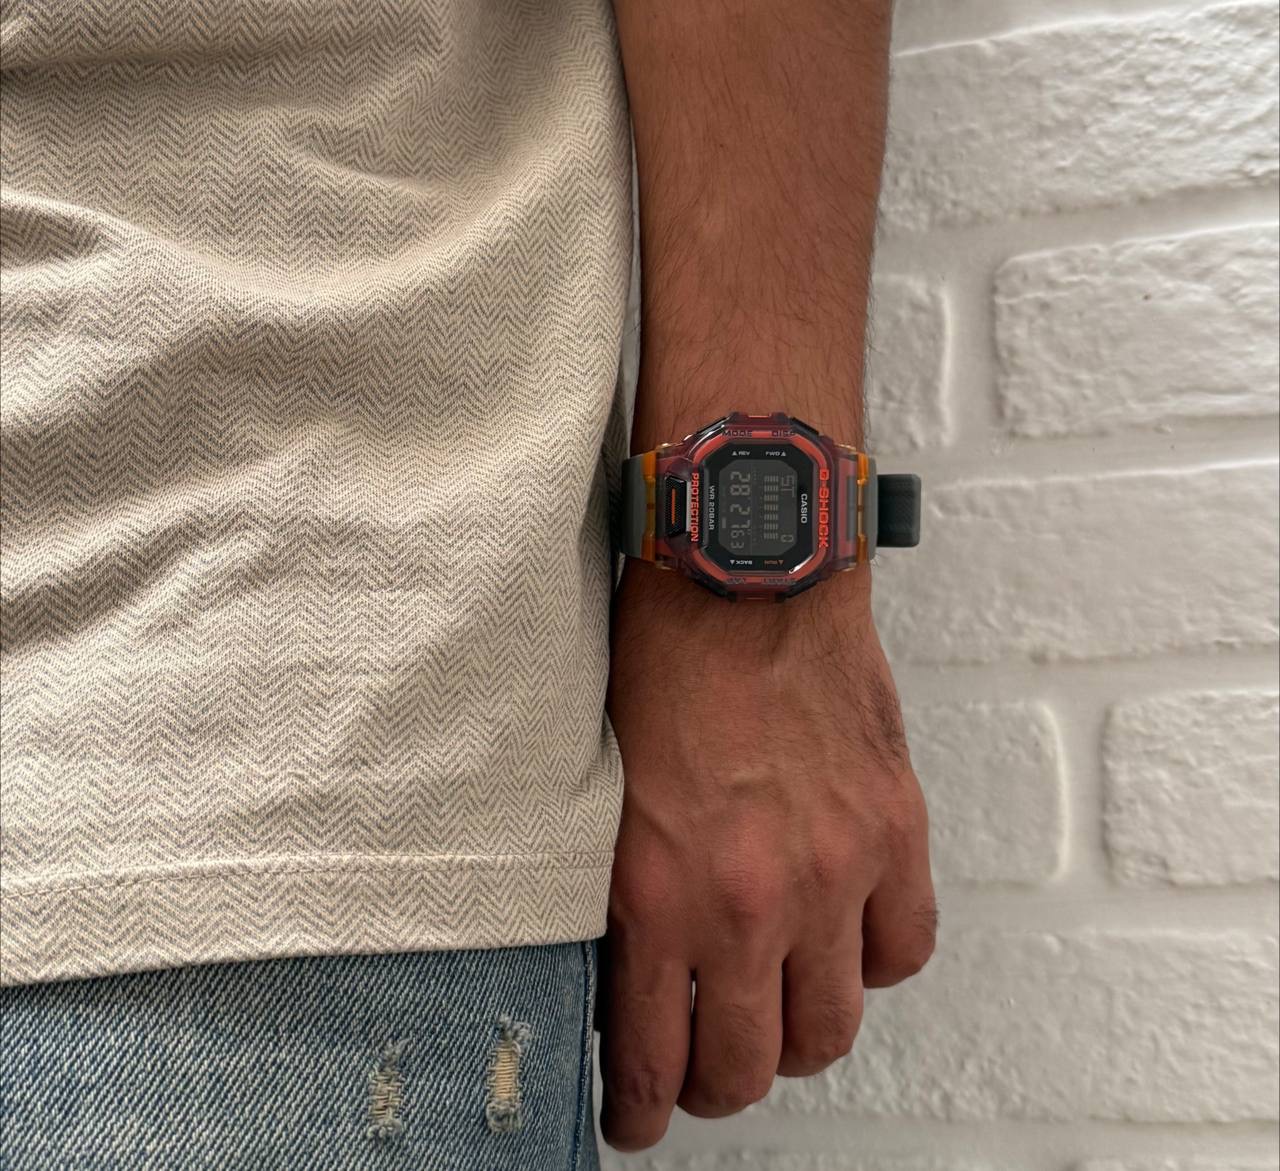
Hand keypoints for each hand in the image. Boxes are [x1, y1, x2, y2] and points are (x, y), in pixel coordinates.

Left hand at [599, 560, 936, 1150]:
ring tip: (776, 1018)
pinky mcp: (894, 832)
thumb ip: (627, 886)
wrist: (747, 570)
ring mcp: (833, 872)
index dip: (643, 1109)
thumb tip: (632, 966)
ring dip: (798, 1041)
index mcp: (656, 887)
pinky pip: (904, 951)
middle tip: (702, 1072)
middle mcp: (747, 900)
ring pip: (831, 1030)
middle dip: (716, 1087)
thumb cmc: (662, 654)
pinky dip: (873, 965)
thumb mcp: (602, 785)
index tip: (638, 1118)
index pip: (652, 1055)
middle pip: (747, 1063)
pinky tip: (843, 943)